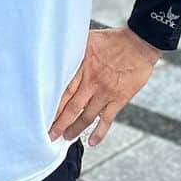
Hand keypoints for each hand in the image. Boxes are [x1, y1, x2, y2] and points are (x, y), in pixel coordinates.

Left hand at [48, 26, 160, 146]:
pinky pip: (107, 119)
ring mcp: (105, 92)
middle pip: (71, 107)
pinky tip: (92, 142)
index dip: (52, 105)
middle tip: (49, 134)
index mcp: (82, 67)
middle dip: (59, 123)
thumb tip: (59, 48)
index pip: (63, 90)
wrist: (138, 43)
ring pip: (86, 116)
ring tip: (66, 138)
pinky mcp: (119, 99)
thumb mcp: (88, 39)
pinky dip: (99, 132)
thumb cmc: (113, 39)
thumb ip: (74, 49)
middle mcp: (92, 82)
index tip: (42, 115)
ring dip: (75, 129)